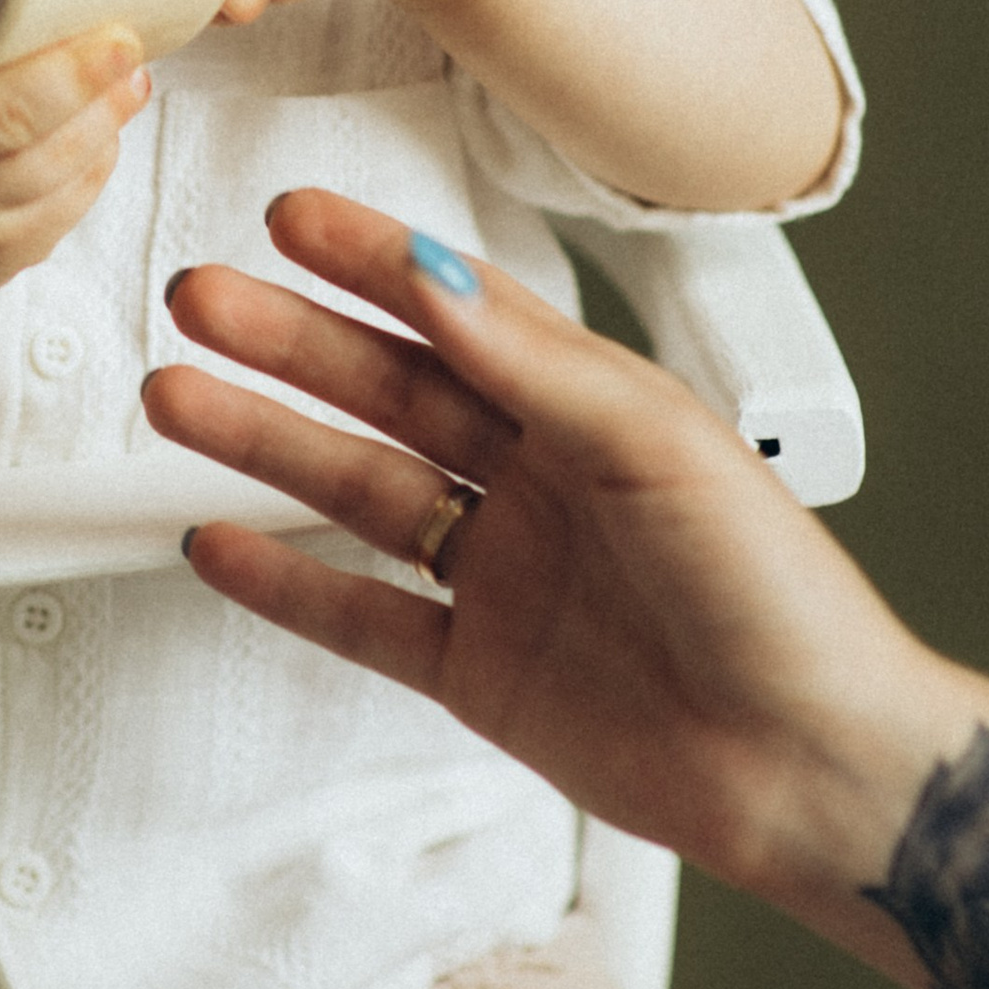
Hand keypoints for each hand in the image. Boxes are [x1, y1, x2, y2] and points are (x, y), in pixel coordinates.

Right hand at [142, 190, 988, 915]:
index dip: (375, 263)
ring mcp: (503, 578)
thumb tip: (435, 276)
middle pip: (389, 392)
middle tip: (201, 299)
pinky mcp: (480, 673)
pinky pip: (361, 617)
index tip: (292, 218)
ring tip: (176, 398)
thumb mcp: (662, 450)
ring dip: (265, 444)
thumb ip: (538, 366)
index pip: (462, 312)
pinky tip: (216, 543)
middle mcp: (542, 485)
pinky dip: (286, 584)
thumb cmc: (781, 600)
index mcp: (596, 413)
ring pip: (358, 491)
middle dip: (290, 343)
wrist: (813, 770)